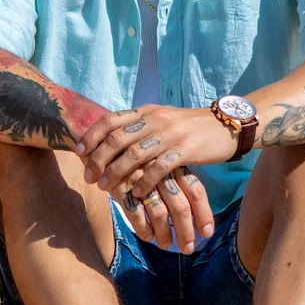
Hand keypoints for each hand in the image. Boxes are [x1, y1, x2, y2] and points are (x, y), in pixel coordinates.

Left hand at [76, 105, 237, 251]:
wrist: (226, 125)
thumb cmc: (189, 127)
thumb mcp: (161, 120)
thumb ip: (138, 128)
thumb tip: (109, 141)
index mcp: (146, 111)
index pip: (110, 119)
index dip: (91, 135)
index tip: (78, 152)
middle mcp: (155, 119)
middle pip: (117, 138)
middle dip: (98, 158)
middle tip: (88, 176)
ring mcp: (170, 133)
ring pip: (134, 153)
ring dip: (116, 172)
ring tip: (105, 186)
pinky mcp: (186, 149)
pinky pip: (160, 167)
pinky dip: (145, 181)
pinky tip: (137, 193)